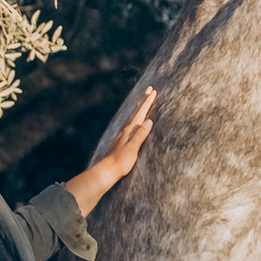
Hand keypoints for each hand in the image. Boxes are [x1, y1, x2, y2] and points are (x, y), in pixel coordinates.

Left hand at [66, 86, 157, 218]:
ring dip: (140, 108)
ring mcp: (124, 135)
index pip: (141, 113)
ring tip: (144, 102)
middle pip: (136, 112)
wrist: (107, 171)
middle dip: (144, 100)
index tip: (153, 92)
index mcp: (130, 130)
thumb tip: (149, 121)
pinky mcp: (123, 140)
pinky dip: (136, 118)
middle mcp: (126, 130)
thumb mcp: (132, 149)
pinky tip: (135, 122)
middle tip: (150, 89)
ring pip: (134, 117)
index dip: (147, 102)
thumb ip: (140, 135)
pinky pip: (132, 124)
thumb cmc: (121, 161)